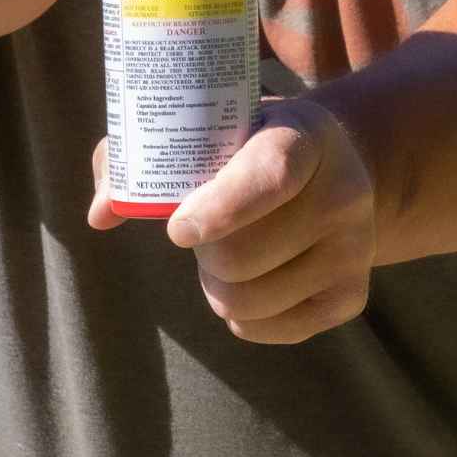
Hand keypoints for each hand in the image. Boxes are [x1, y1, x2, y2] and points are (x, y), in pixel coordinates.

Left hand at [89, 99, 378, 343]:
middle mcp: (344, 192)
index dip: (218, 209)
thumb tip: (102, 213)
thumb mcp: (211, 127)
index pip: (269, 177)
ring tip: (224, 255)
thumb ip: (145, 155)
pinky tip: (252, 279)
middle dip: (203, 254)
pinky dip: (241, 316)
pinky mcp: (352, 296)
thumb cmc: (249, 144)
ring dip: (216, 286)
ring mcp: (354, 248)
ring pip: (248, 300)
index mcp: (304, 137)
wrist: (336, 166)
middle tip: (199, 233)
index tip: (177, 228)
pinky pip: (267, 329)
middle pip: (243, 256)